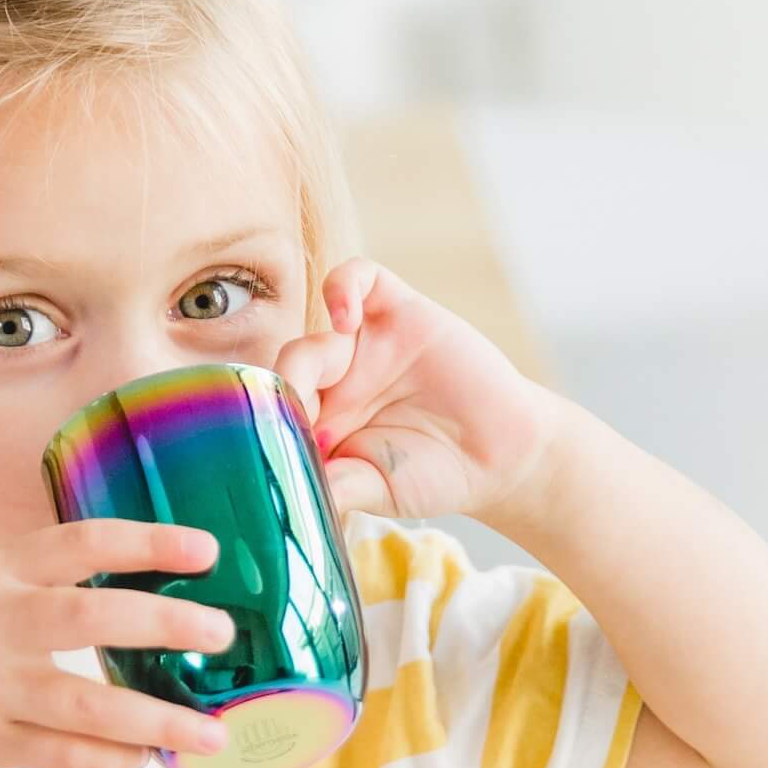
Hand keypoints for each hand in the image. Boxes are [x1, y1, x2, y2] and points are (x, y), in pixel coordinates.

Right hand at [0, 519, 235, 767]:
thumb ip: (50, 587)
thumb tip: (155, 602)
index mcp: (0, 571)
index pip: (84, 542)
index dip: (149, 543)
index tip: (207, 551)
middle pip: (91, 616)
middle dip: (165, 624)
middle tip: (222, 633)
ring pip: (87, 702)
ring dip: (158, 719)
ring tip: (213, 732)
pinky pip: (64, 754)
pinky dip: (112, 758)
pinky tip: (145, 758)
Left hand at [276, 259, 563, 524]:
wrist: (500, 456)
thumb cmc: (433, 475)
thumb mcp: (373, 489)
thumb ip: (333, 485)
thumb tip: (286, 489)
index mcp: (319, 421)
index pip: (273, 406)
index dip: (267, 419)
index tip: (278, 444)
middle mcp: (336, 381)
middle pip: (287, 371)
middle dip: (285, 394)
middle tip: (303, 422)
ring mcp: (366, 344)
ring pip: (315, 330)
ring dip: (310, 358)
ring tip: (325, 386)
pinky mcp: (400, 311)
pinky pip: (359, 278)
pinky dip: (343, 286)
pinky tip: (345, 317)